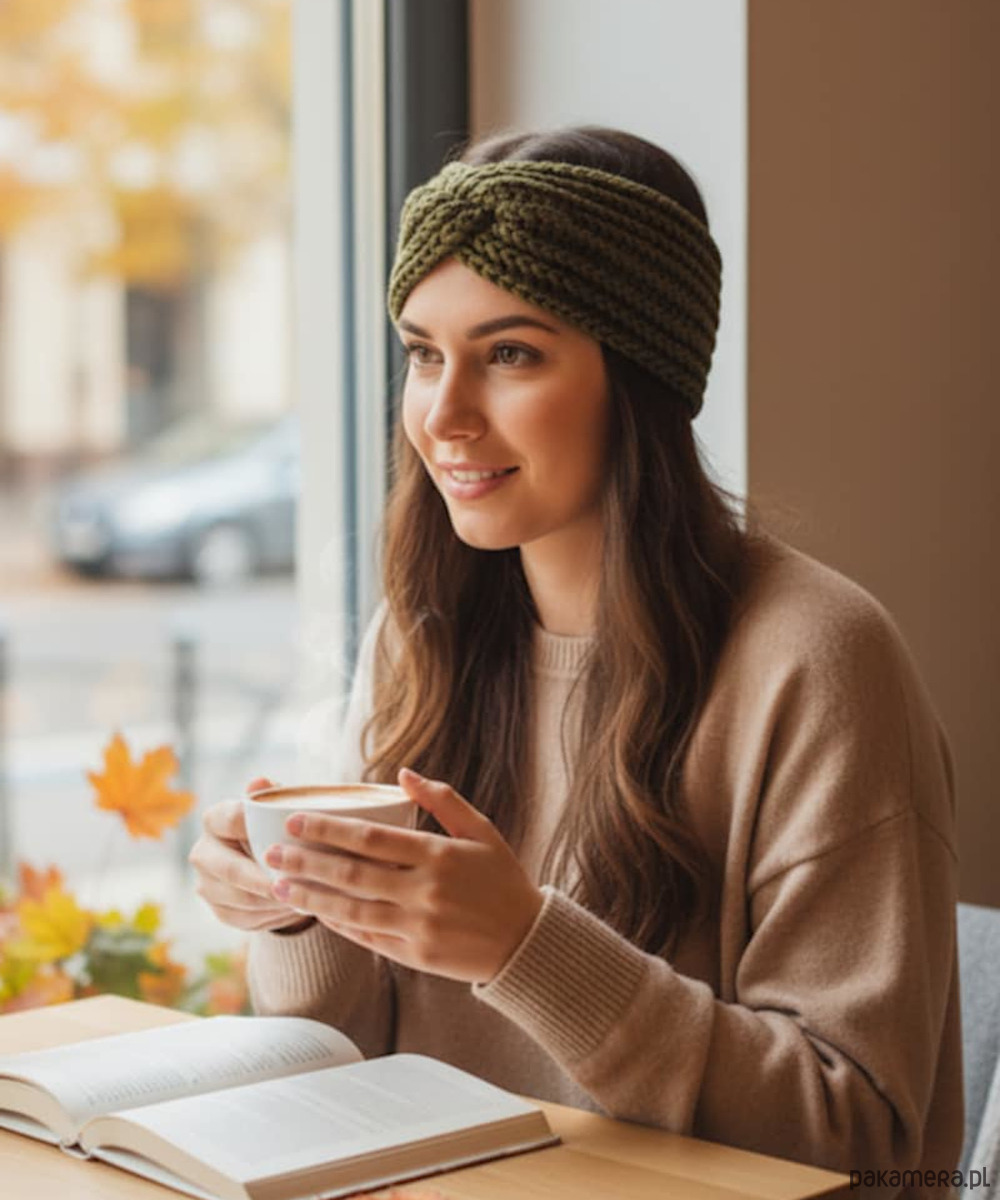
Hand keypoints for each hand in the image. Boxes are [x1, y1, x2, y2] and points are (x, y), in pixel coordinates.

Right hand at [188, 777, 308, 932]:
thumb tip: (261, 781)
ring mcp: (207, 885)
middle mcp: (203, 852)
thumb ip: (271, 796)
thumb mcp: (277, 809)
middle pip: (230, 869)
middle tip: (294, 882)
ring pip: (240, 898)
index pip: (232, 819)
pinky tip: (294, 907)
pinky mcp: (220, 912)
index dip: (257, 828)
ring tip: (303, 896)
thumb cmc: (276, 827)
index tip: (287, 838)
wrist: (268, 863)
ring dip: (272, 899)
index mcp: (214, 819)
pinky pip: (246, 917)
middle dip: (263, 878)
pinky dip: (273, 914)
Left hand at [263, 768, 543, 983]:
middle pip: (352, 874)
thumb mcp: (482, 831)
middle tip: (272, 853)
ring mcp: (418, 927)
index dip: (329, 829)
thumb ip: (444, 800)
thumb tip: (403, 774)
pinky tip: (316, 911)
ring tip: (279, 886)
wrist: (525, 942)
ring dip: (311, 898)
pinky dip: (338, 924)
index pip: (371, 838)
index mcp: (439, 855)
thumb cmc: (502, 879)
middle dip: (306, 862)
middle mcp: (425, 892)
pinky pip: (366, 938)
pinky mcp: (415, 956)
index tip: (296, 820)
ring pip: (351, 911)